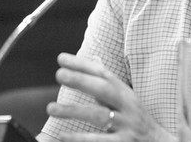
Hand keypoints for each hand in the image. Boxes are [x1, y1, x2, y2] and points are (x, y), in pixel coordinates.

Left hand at [46, 53, 173, 141]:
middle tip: (59, 74)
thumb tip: (94, 57)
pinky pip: (99, 141)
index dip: (83, 65)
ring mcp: (126, 127)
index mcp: (126, 94)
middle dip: (81, 80)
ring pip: (99, 116)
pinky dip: (79, 138)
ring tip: (51, 108)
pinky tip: (62, 136)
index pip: (104, 74)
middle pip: (104, 90)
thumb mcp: (127, 99)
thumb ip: (109, 82)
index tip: (61, 58)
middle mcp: (128, 107)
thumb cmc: (138, 121)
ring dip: (74, 111)